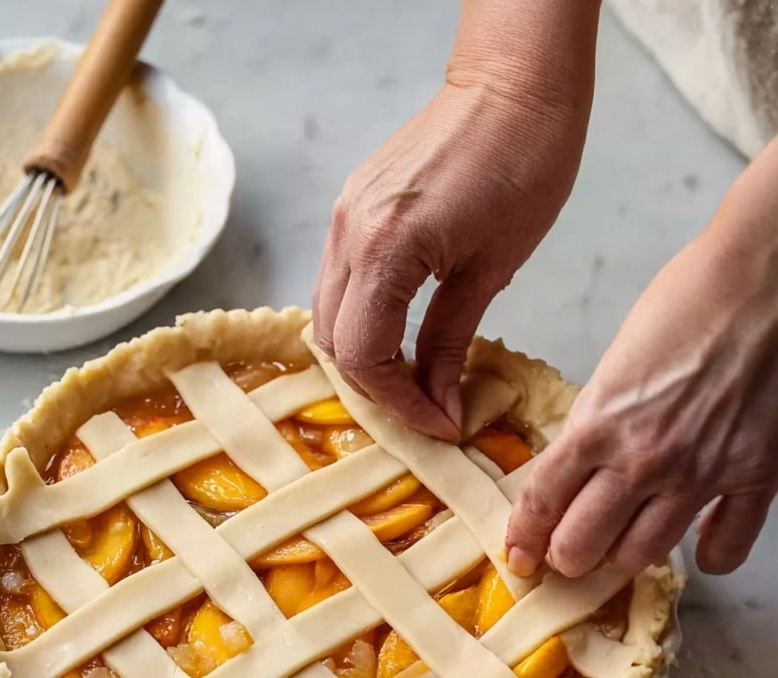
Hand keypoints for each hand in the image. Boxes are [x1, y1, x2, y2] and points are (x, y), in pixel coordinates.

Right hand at [314, 5, 598, 439]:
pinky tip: (398, 334)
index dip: (401, 403)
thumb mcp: (492, 268)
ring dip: (362, 356)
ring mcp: (343, 218)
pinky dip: (360, 320)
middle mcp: (348, 234)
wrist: (514, 82)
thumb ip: (451, 341)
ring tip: (411, 379)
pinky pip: (338, 283)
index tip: (439, 423)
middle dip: (376, 388)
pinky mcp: (352, 208)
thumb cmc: (524, 162)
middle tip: (423, 409)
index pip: (365, 356)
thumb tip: (440, 400)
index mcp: (384, 250)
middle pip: (333, 343)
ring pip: (327, 315)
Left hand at [505, 223, 777, 577]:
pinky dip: (711, 556)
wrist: (763, 276)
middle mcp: (643, 461)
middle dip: (567, 557)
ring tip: (619, 549)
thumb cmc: (687, 299)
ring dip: (624, 558)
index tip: (520, 552)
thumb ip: (595, 422)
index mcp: (598, 425)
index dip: (525, 536)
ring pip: (643, 554)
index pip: (543, 502)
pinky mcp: (754, 475)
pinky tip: (700, 547)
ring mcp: (699, 474)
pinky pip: (727, 546)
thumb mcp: (614, 362)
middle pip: (583, 545)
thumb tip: (580, 467)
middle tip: (567, 553)